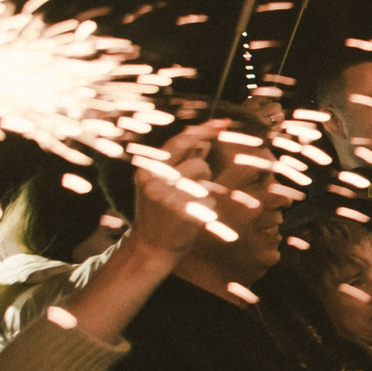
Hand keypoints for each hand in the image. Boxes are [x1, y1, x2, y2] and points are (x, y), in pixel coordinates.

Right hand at [125, 120, 228, 261]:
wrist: (151, 248)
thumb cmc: (160, 213)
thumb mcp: (161, 184)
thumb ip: (180, 162)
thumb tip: (204, 139)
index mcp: (147, 170)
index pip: (179, 142)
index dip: (203, 131)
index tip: (224, 123)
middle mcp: (155, 180)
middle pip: (198, 163)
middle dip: (202, 172)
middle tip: (196, 186)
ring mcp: (168, 196)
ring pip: (205, 181)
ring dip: (205, 191)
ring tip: (188, 204)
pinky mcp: (184, 213)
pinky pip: (210, 201)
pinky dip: (207, 209)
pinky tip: (192, 219)